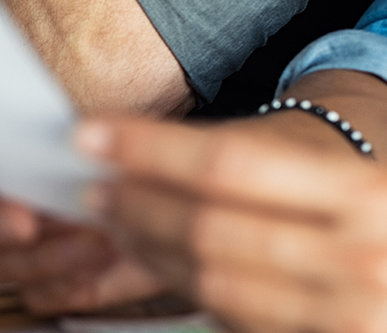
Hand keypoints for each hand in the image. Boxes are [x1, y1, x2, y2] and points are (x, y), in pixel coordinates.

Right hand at [0, 146, 165, 312]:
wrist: (165, 204)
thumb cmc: (120, 165)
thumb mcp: (99, 134)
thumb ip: (68, 133)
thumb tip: (61, 135)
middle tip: (27, 220)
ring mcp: (14, 252)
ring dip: (36, 258)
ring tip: (85, 238)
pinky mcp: (46, 285)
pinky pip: (33, 297)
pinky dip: (62, 284)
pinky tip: (91, 265)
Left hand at [78, 115, 386, 331]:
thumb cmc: (345, 184)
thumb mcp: (312, 155)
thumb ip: (230, 155)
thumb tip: (123, 149)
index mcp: (360, 191)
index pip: (228, 164)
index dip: (148, 149)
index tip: (92, 136)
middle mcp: (364, 256)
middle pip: (210, 230)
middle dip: (138, 206)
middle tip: (96, 188)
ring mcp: (352, 313)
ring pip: (214, 284)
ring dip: (150, 251)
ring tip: (119, 225)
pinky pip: (236, 321)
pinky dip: (188, 289)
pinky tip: (162, 262)